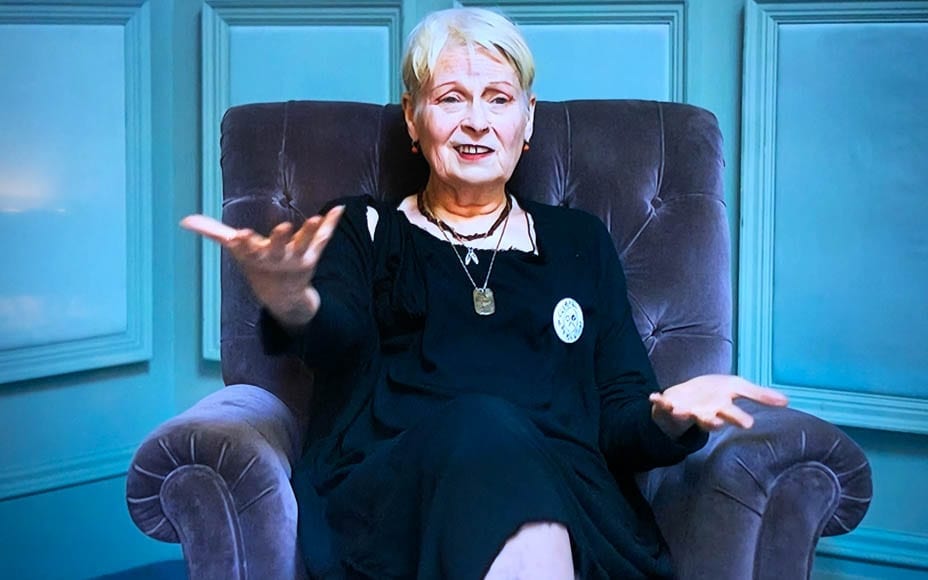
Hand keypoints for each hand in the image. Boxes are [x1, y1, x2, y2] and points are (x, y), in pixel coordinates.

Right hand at [180, 206, 343, 325]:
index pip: (247, 249)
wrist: (281, 295)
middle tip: (285, 227)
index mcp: (255, 256)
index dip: (243, 242)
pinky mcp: (313, 254)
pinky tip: (339, 209)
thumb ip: (212, 232)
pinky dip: (331, 224)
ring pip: (305, 243)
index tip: (239, 235)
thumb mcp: (235, 250)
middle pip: (279, 248)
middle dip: (281, 239)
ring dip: (310, 231)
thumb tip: (185, 221)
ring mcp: (297, 257)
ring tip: (316, 217)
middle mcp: (277, 258)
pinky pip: (324, 238)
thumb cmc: (256, 264)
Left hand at [649, 374, 787, 438]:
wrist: (686, 399)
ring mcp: (685, 411)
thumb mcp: (736, 389)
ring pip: (686, 415)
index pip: (732, 415)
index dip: (738, 418)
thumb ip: (759, 395)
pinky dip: (658, 401)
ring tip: (680, 410)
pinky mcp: (668, 405)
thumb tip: (787, 401)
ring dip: (683, 413)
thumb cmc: (713, 395)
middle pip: (709, 419)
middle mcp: (703, 414)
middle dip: (712, 421)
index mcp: (720, 409)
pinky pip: (662, 404)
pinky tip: (653, 396)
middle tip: (716, 422)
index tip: (747, 423)